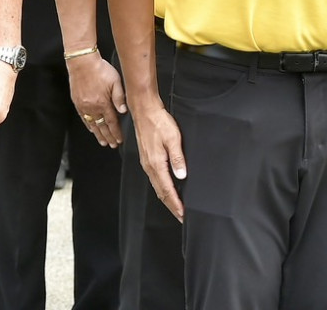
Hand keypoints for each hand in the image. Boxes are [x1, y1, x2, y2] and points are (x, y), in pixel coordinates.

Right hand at [68, 51, 126, 148]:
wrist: (82, 62)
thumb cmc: (100, 69)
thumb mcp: (115, 81)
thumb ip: (120, 97)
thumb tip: (123, 112)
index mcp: (103, 103)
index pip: (112, 122)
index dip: (116, 132)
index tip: (119, 140)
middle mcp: (93, 107)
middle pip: (102, 126)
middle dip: (108, 137)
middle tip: (112, 145)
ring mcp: (83, 105)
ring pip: (92, 124)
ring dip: (98, 134)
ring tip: (102, 141)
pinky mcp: (77, 101)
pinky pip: (83, 117)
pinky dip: (88, 125)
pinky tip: (91, 129)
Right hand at [133, 101, 185, 220]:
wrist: (144, 110)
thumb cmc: (158, 122)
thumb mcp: (173, 139)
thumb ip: (178, 158)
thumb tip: (182, 175)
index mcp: (156, 163)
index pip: (167, 190)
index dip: (176, 204)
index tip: (183, 214)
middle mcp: (149, 165)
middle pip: (161, 192)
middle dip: (171, 206)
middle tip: (180, 216)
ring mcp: (146, 162)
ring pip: (157, 186)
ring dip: (166, 198)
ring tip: (175, 206)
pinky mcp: (146, 158)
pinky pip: (154, 178)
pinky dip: (161, 188)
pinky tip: (166, 188)